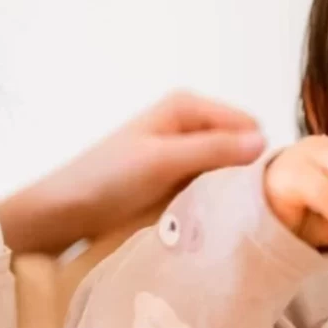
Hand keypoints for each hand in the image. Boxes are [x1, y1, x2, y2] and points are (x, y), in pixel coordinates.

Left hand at [1, 92, 265, 253]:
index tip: (257, 191)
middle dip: (243, 176)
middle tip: (239, 209)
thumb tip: (263, 143)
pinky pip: (212, 188)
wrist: (63, 213)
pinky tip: (206, 221)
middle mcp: (191, 125)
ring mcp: (185, 154)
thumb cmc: (106, 179)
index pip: (249, 126)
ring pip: (229, 172)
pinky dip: (213, 203)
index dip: (255, 155)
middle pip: (241, 148)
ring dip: (228, 194)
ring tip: (221, 218)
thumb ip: (213, 150)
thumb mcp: (162, 160)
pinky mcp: (178, 181)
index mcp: (188, 106)